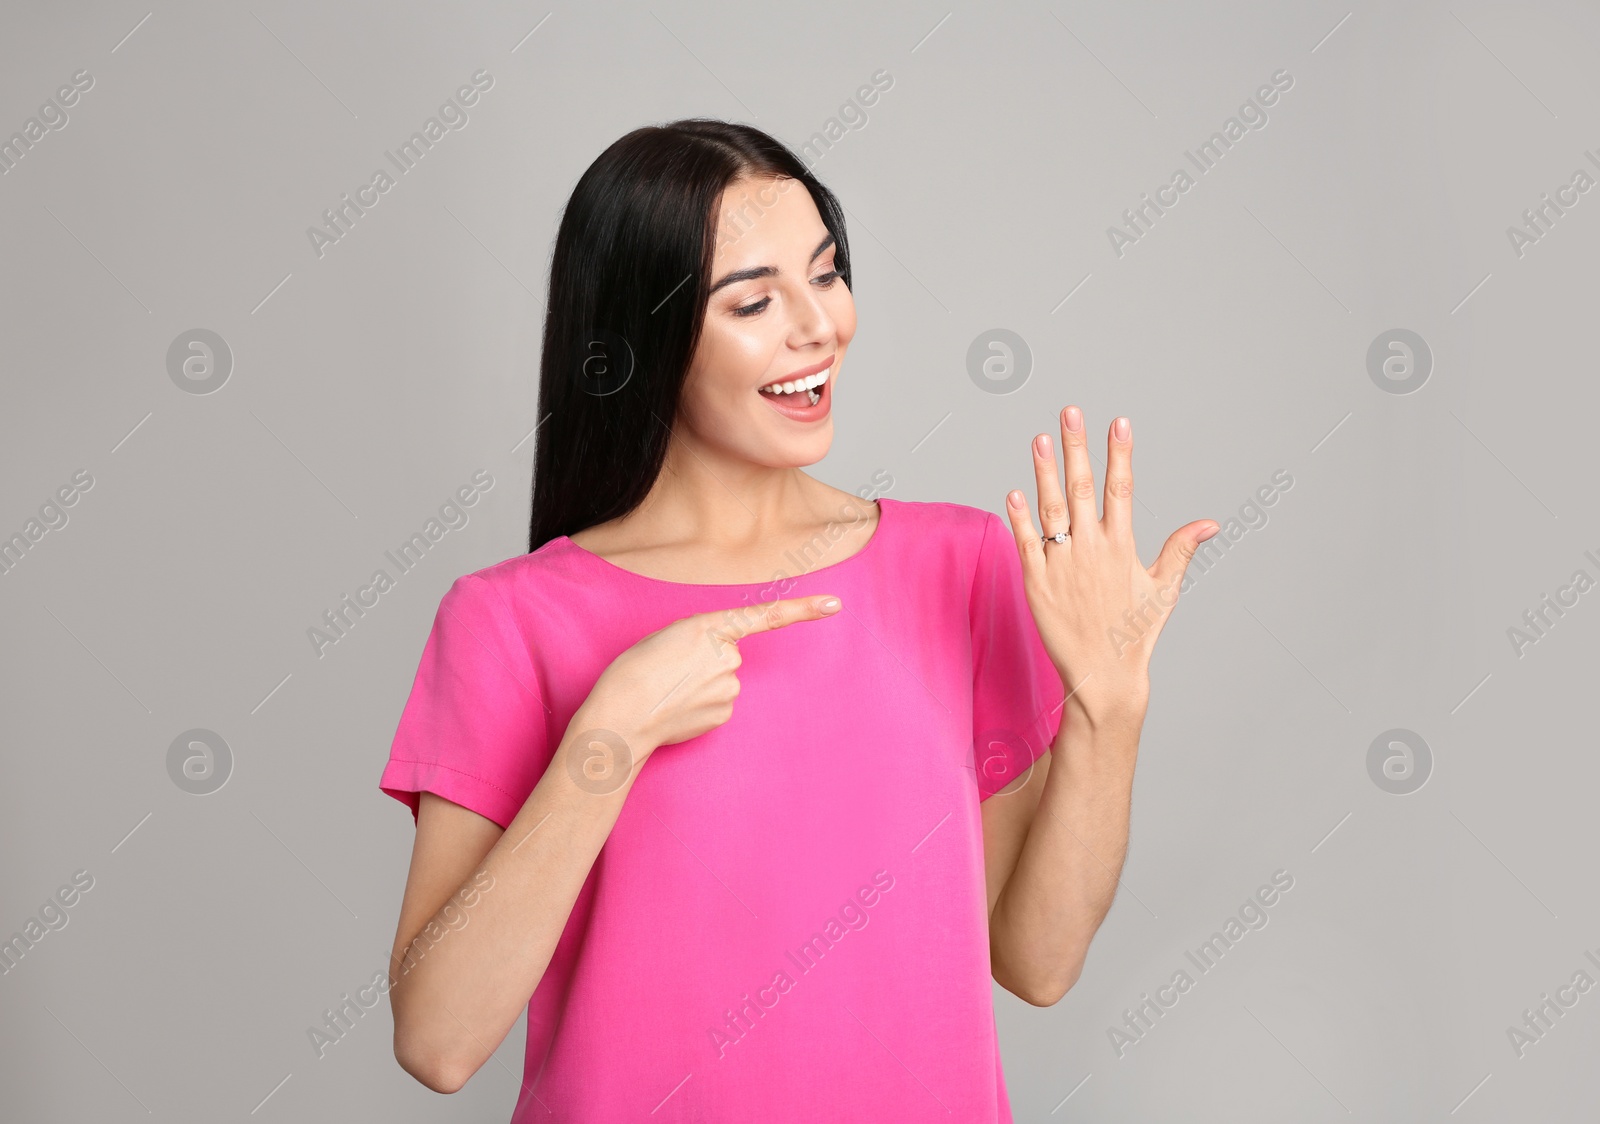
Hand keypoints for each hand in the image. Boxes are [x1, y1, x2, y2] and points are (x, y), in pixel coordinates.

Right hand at [580, 595, 842, 758]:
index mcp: (708, 626)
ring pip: (723, 680)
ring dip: (701, 684)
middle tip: (671, 671)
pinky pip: (719, 703)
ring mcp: (729, 687)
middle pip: (728, 654)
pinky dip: (700, 705)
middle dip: (706, 661)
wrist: (621, 717)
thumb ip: (702, 640)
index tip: (835, 605)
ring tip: (670, 690)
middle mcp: (726, 656)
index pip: (765, 616)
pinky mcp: (725, 714)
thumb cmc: (633, 672)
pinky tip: (677, 708)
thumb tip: (722, 665)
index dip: (803, 609)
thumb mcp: (666, 638)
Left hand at [1004, 407, 1216, 729]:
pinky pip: (1025, 542)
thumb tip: (1209, 523)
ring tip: (1040, 438)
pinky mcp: (1036, 582)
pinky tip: (1013, 492)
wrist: (1104, 676)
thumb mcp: (1163, 589)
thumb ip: (1180, 549)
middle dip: (1076, 447)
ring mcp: (1061, 564)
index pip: (1121, 489)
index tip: (1118, 422)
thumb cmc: (1135, 633)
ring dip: (1044, 471)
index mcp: (1122, 547)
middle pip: (1081, 488)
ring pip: (1050, 508)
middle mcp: (1090, 550)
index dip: (1119, 454)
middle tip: (1070, 411)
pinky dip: (1018, 517)